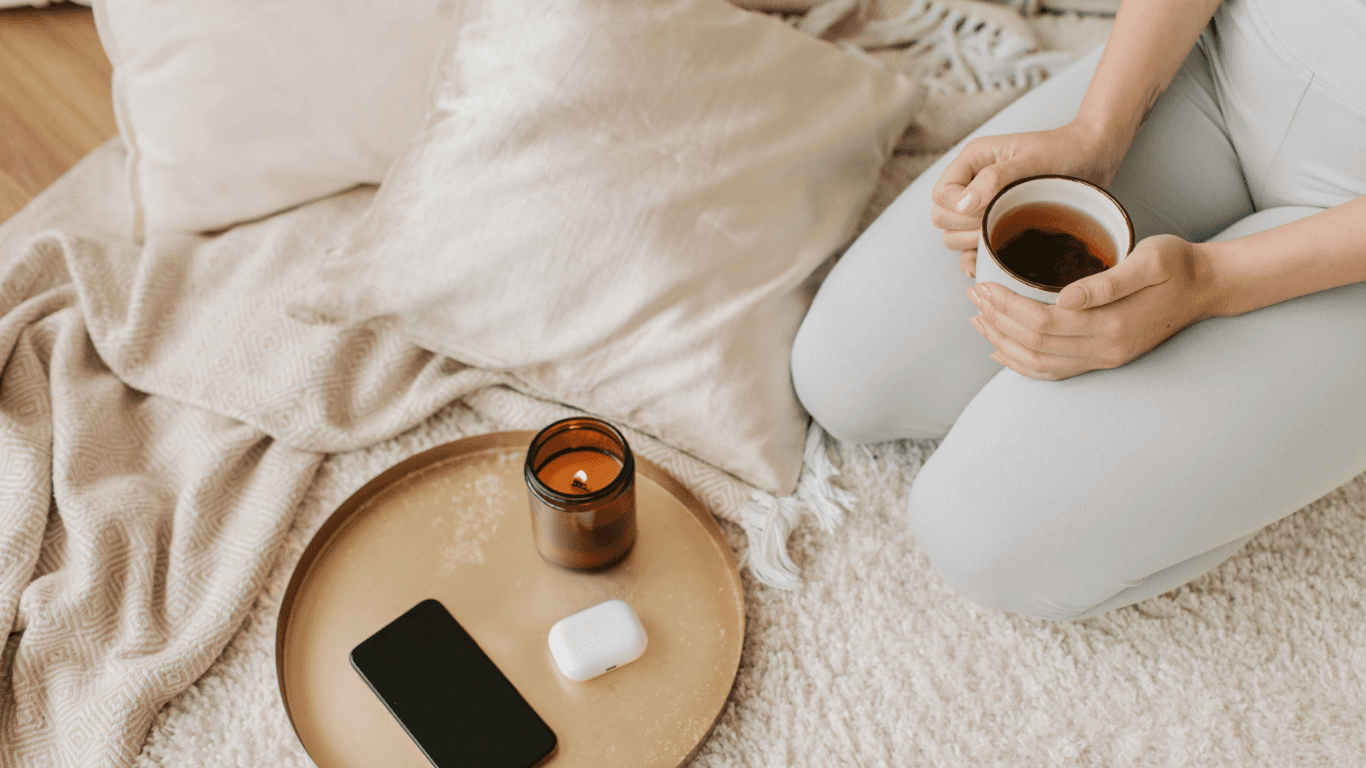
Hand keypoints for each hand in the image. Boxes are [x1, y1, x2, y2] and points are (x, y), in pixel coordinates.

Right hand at [930, 120, 1124, 277]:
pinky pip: (970, 249)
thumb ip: (994, 179)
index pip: (941, 194)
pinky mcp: (994, 225)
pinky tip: (989, 265)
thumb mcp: (1030, 160)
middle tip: (995, 224)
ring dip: (971, 243)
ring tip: (1000, 237)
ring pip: (952, 235)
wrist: (1092, 157)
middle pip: (942, 217)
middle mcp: (972, 183)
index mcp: (972, 161)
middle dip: (964, 227)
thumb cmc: (1064, 151)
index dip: (957, 208)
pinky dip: (975, 259)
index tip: (985, 210)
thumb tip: (963, 204)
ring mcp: (982, 206)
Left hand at [967, 234, 1221, 379]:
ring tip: (978, 318)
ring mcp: (1104, 360)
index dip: (1006, 306)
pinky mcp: (1103, 360)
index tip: (983, 285)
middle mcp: (1105, 350)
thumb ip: (1108, 281)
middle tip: (974, 294)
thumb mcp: (1151, 260)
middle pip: (1033, 344)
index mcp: (1112, 324)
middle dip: (996, 320)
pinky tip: (1001, 348)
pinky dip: (1021, 363)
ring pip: (1038, 363)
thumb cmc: (1178, 264)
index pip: (1042, 322)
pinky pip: (1053, 371)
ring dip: (1002, 342)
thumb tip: (1064, 298)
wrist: (1208, 287)